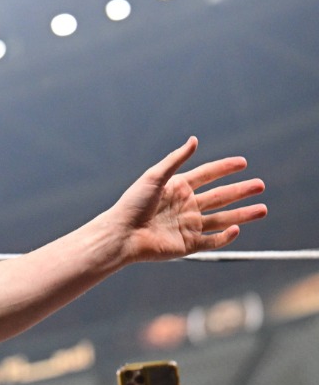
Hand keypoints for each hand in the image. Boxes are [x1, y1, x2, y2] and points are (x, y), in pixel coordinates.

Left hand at [109, 138, 265, 263]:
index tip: (243, 162)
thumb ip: (175, 160)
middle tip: (260, 185)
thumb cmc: (133, 204)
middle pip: (220, 197)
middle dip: (241, 191)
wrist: (122, 234)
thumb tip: (194, 140)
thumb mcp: (154, 177)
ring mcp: (188, 226)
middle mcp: (185, 206)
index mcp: (177, 188)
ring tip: (263, 209)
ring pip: (222, 219)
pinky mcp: (187, 245)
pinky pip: (212, 241)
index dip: (224, 168)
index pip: (207, 175)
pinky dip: (226, 236)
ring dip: (242, 214)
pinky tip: (237, 228)